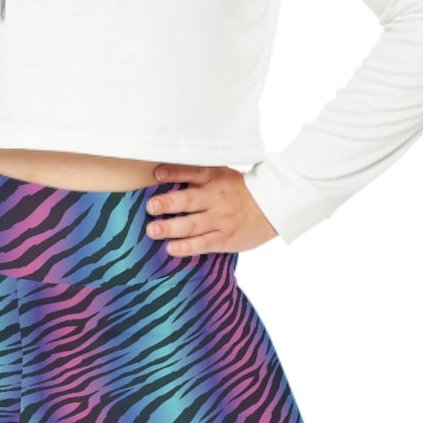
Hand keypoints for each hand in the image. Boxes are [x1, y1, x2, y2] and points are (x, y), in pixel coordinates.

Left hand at [144, 162, 278, 254]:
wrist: (272, 207)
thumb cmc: (239, 191)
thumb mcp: (222, 175)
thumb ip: (198, 175)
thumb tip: (161, 173)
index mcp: (215, 178)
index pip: (193, 173)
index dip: (174, 173)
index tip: (156, 174)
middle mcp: (216, 198)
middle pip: (190, 200)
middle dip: (168, 203)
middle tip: (150, 206)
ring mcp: (221, 219)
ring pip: (193, 224)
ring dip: (171, 227)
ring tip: (152, 230)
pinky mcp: (225, 238)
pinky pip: (203, 243)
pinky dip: (187, 247)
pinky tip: (171, 248)